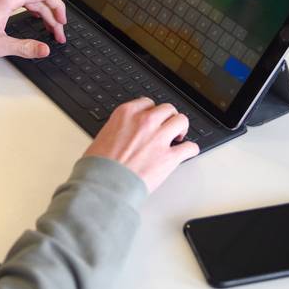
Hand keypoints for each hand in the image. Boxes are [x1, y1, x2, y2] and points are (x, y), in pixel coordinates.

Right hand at [84, 97, 198, 192]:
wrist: (104, 185)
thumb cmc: (97, 166)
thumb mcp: (102, 137)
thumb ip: (118, 130)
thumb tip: (124, 135)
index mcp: (126, 114)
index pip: (147, 103)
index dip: (151, 112)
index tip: (153, 118)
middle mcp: (145, 122)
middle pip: (167, 109)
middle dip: (168, 118)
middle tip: (167, 127)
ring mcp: (159, 138)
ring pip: (181, 121)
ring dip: (181, 128)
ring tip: (178, 137)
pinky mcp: (169, 157)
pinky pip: (189, 147)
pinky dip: (190, 150)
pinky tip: (187, 152)